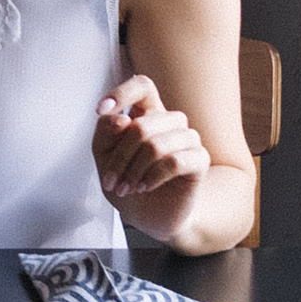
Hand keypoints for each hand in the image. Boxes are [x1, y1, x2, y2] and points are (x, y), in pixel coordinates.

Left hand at [93, 74, 211, 224]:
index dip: (121, 93)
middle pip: (142, 125)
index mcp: (147, 113)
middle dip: (120, 157)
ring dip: (134, 170)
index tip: (101, 110)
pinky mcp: (199, 160)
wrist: (149, 216)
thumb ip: (106, 133)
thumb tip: (120, 119)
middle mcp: (170, 121)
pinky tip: (146, 186)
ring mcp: (188, 139)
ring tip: (128, 187)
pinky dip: (153, 177)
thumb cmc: (128, 181)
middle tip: (111, 181)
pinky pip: (174, 161)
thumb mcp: (105, 156)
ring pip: (156, 144)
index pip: (142, 85)